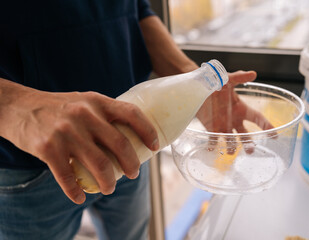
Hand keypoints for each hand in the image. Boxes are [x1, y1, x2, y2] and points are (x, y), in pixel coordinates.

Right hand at [1, 89, 158, 203]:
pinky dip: (76, 192)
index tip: (155, 146)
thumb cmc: (59, 107)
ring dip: (109, 182)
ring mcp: (66, 132)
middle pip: (120, 144)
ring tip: (110, 187)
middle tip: (133, 174)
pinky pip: (68, 178)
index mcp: (97, 102)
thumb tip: (130, 134)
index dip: (147, 131)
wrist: (20, 107)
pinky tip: (80, 197)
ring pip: (99, 165)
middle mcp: (84, 115)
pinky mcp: (48, 148)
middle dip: (131, 165)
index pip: (131, 113)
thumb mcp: (84, 101)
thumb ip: (104, 114)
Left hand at [196, 70, 273, 152]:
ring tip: (230, 152)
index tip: (275, 135)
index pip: (258, 119)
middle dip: (248, 143)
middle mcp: (234, 119)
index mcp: (242, 109)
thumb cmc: (214, 83)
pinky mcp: (211, 127)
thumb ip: (239, 78)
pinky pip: (213, 139)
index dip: (267, 126)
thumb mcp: (227, 80)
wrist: (198, 87)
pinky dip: (212, 145)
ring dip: (231, 147)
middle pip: (245, 134)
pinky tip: (211, 149)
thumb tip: (253, 73)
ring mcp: (223, 125)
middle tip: (250, 150)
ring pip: (231, 140)